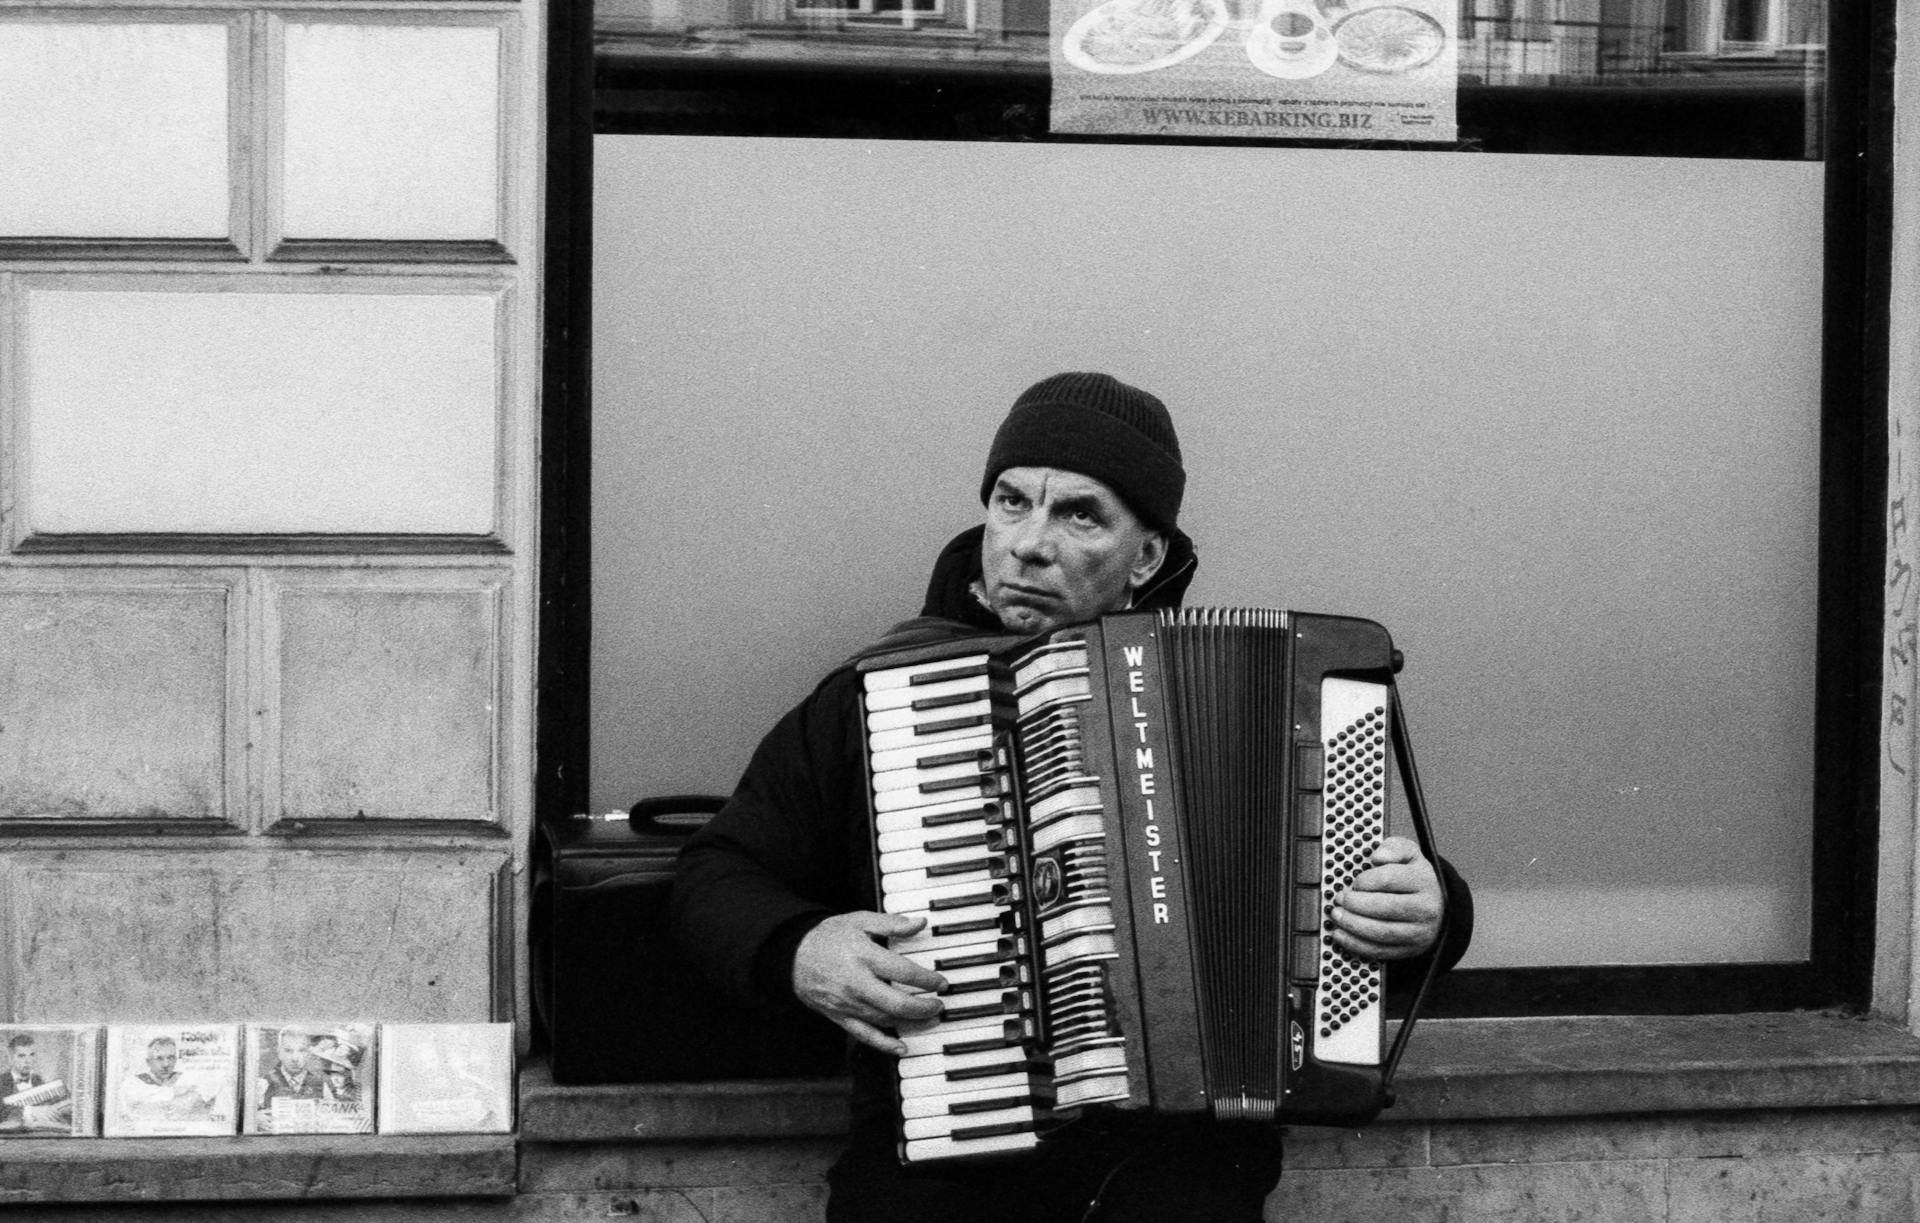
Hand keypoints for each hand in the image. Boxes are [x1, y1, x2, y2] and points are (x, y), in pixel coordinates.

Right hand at [792, 911, 947, 1054]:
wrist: (792, 956)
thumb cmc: (828, 937)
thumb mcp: (859, 920)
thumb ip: (891, 923)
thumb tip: (919, 924)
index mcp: (864, 956)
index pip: (904, 972)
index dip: (928, 980)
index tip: (941, 982)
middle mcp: (857, 983)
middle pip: (897, 1003)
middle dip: (925, 1007)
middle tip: (939, 1004)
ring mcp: (848, 1004)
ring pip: (886, 1020)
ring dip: (911, 1022)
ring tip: (928, 1018)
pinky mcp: (840, 1017)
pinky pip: (865, 1036)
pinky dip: (885, 1045)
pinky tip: (902, 1047)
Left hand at [1328, 836, 1443, 961]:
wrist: (1437, 906)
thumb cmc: (1415, 878)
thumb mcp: (1409, 854)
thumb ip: (1393, 847)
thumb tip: (1377, 856)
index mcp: (1424, 881)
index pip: (1389, 879)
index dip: (1365, 880)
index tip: (1355, 882)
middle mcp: (1425, 909)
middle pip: (1384, 908)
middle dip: (1354, 903)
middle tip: (1339, 898)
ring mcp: (1418, 932)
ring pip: (1381, 932)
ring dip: (1352, 924)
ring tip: (1336, 914)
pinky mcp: (1409, 950)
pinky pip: (1379, 951)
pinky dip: (1356, 944)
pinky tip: (1341, 934)